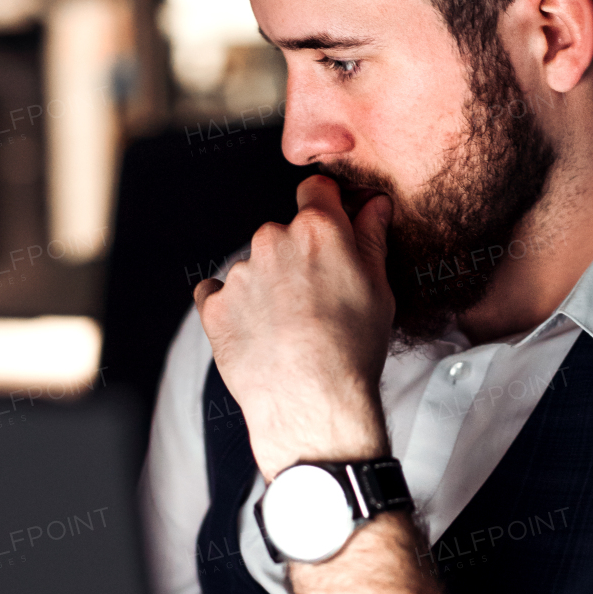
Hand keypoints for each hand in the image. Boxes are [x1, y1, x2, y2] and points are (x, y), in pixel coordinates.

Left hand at [193, 176, 394, 481]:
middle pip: (283, 233)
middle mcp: (272, 240)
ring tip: (288, 326)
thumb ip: (371, 238)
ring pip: (253, 266)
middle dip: (296, 256)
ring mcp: (239, 273)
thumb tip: (373, 206)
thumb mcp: (378, 288)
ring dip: (266, 285)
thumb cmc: (353, 349)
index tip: (329, 228)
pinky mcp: (214, 306)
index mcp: (317, 229)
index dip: (325, 206)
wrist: (312, 404)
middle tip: (315, 298)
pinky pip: (218, 294)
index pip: (315, 189)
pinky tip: (257, 332)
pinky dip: (233, 307)